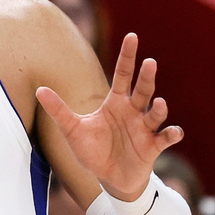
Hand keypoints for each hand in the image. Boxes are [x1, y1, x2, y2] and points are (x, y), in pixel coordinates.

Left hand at [36, 33, 182, 201]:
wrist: (109, 178)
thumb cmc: (92, 150)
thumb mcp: (72, 129)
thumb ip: (58, 110)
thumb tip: (39, 90)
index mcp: (116, 102)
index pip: (123, 74)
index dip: (127, 56)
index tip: (132, 36)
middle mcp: (133, 111)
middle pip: (142, 89)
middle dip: (146, 77)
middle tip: (150, 62)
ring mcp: (145, 128)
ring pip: (155, 113)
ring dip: (158, 108)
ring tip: (159, 103)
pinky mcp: (153, 146)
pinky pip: (165, 138)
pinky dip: (171, 134)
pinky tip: (175, 132)